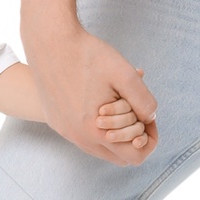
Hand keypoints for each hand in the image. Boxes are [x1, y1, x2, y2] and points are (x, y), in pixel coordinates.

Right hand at [27, 24, 158, 167]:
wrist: (49, 41)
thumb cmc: (87, 55)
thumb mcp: (124, 74)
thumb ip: (144, 101)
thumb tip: (151, 117)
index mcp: (95, 132)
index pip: (135, 158)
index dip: (149, 139)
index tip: (147, 116)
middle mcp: (77, 137)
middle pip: (118, 156)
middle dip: (132, 136)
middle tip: (135, 109)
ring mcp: (64, 130)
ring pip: (99, 146)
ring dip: (114, 131)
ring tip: (117, 101)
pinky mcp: (55, 121)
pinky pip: (82, 135)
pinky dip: (96, 125)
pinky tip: (98, 99)